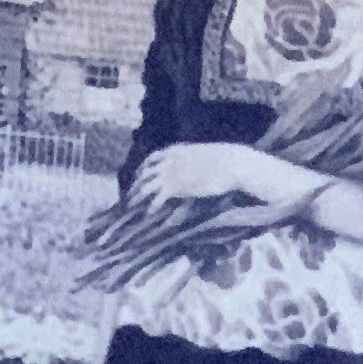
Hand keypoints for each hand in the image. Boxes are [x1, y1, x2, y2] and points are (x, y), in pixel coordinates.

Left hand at [135, 141, 290, 204]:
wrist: (231, 163)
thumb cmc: (225, 159)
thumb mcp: (203, 153)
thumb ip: (193, 158)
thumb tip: (194, 162)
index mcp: (175, 150)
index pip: (151, 158)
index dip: (143, 168)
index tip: (139, 175)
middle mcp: (168, 160)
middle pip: (144, 173)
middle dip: (135, 184)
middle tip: (130, 194)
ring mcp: (170, 174)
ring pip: (145, 186)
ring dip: (137, 196)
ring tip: (132, 206)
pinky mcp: (175, 187)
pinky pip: (157, 199)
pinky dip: (151, 206)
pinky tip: (149, 213)